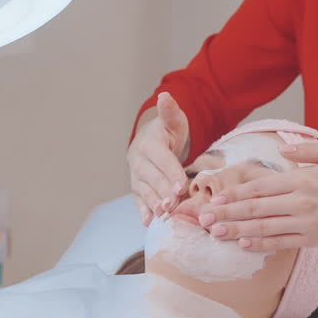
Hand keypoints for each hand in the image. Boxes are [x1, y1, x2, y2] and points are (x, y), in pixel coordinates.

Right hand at [127, 92, 190, 225]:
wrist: (155, 140)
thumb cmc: (169, 131)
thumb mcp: (174, 120)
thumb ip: (170, 111)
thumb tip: (165, 96)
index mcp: (149, 143)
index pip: (160, 159)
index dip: (170, 173)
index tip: (181, 186)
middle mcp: (138, 159)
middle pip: (150, 177)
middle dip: (162, 191)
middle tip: (173, 204)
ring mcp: (135, 174)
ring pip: (143, 190)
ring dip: (152, 203)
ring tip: (163, 214)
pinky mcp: (136, 186)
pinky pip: (138, 199)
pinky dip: (142, 210)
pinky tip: (148, 222)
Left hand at [197, 142, 317, 250]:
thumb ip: (308, 152)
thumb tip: (282, 152)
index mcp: (304, 180)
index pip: (260, 187)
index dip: (234, 194)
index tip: (214, 198)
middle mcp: (301, 203)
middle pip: (255, 209)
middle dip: (227, 214)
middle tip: (204, 220)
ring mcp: (307, 224)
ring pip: (264, 228)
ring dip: (237, 231)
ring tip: (216, 234)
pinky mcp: (314, 240)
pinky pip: (282, 243)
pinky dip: (261, 244)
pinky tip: (244, 244)